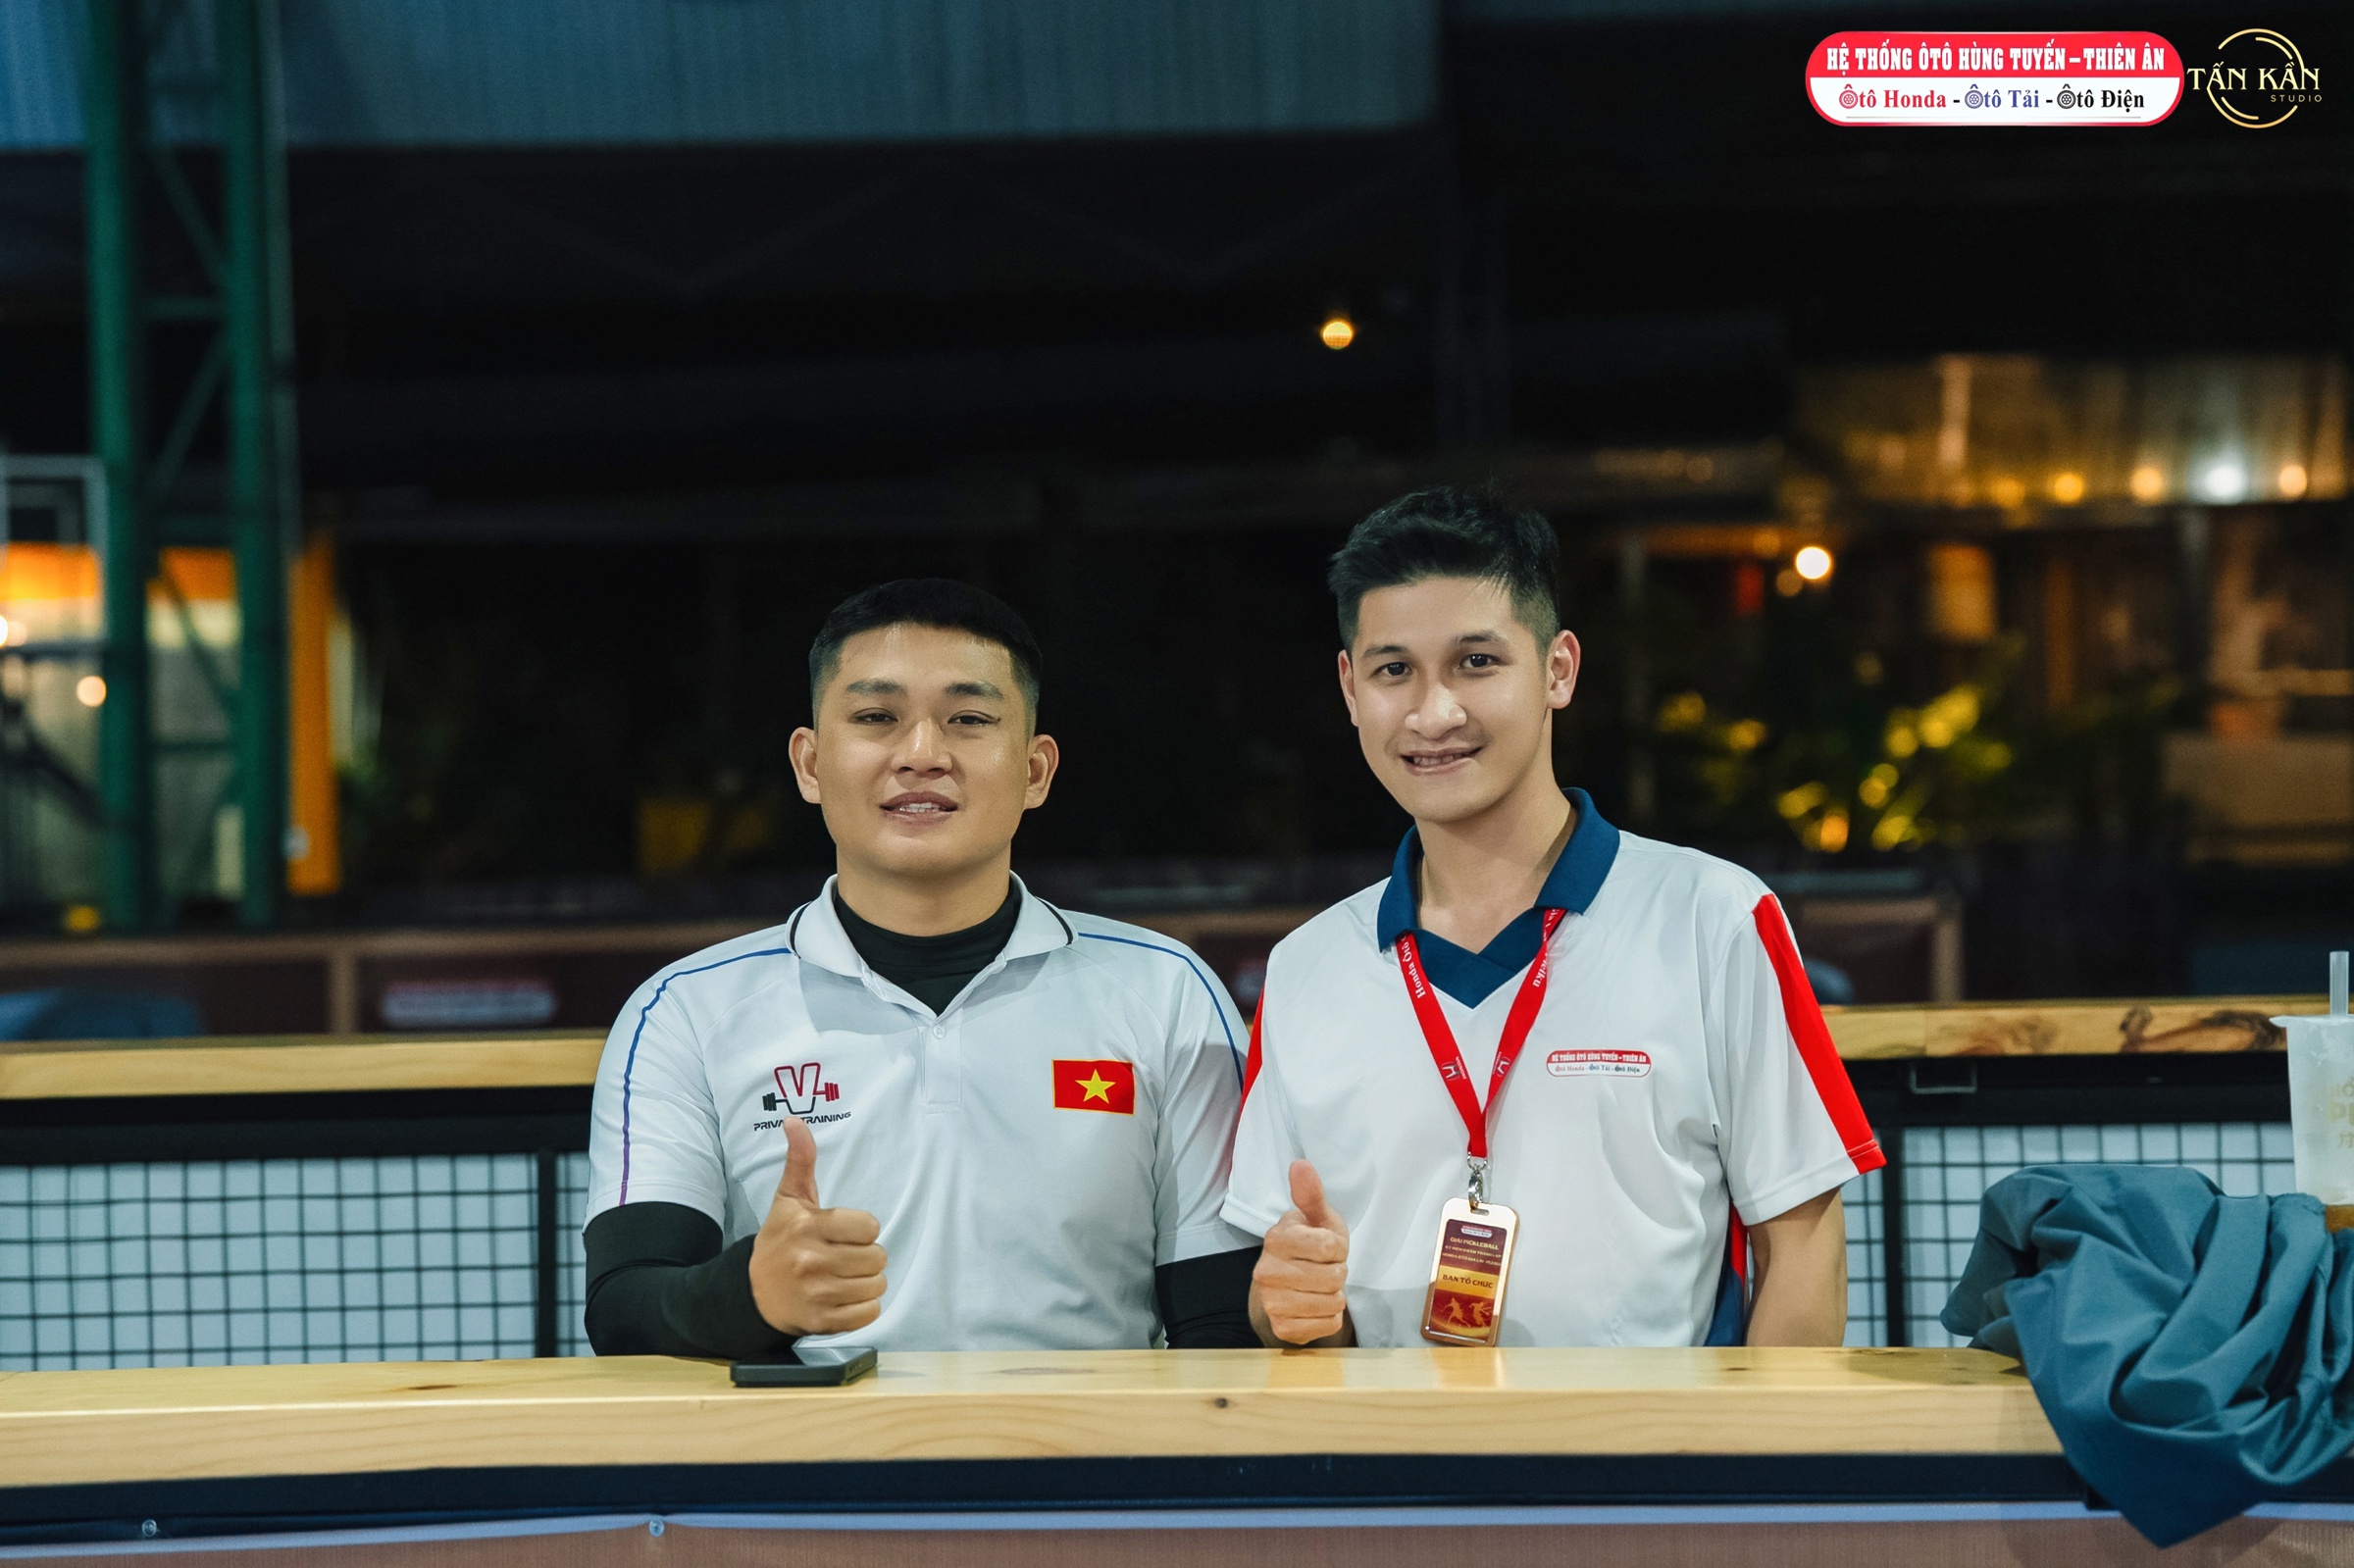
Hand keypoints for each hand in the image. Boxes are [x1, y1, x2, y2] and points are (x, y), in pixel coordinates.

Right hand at [747, 1117, 887, 1336]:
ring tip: (847, 1277)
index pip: (869, 1227)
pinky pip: (869, 1314)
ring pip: (876, 1286)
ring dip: (868, 1282)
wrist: (752, 1292)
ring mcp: (817, 1294)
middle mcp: (812, 1261)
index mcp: (808, 1228)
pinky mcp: (822, 1322)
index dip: (863, 1229)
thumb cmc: (779, 1241)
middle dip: (867, 1257)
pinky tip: (846, 1298)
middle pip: (877, 1258)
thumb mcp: (788, 1200)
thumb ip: (799, 1160)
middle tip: (848, 1256)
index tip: (847, 1232)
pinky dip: (864, 1308)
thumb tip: (795, 1121)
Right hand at [1252, 1160, 1350, 1344]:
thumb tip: (1300, 1164)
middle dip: (1338, 1272)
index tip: (1327, 1246)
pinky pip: (1328, 1325)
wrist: (1290, 1284)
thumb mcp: (1317, 1217)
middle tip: (1324, 1268)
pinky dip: (1331, 1317)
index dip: (1337, 1247)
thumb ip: (1311, 1194)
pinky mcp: (1282, 1328)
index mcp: (1275, 1239)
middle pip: (1333, 1277)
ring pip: (1332, 1303)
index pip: (1329, 1246)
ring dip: (1335, 1295)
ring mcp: (1271, 1302)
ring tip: (1321, 1286)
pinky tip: (1317, 1306)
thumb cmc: (1310, 1245)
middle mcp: (1266, 1272)